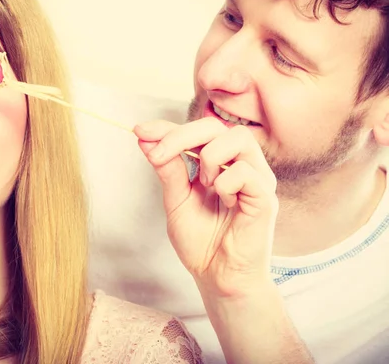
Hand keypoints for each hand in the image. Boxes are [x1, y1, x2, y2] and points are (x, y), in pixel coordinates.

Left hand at [135, 117, 278, 298]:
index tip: (140, 130)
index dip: (167, 127)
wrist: (217, 278)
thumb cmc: (201, 242)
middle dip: (182, 135)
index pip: (197, 131)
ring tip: (203, 184)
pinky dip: (225, 182)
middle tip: (158, 154)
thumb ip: (169, 170)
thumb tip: (147, 139)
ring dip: (209, 156)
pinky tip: (223, 200)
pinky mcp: (265, 197)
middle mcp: (241, 165)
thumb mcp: (176, 201)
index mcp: (221, 164)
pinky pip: (246, 172)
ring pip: (238, 138)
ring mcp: (257, 179)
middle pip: (216, 126)